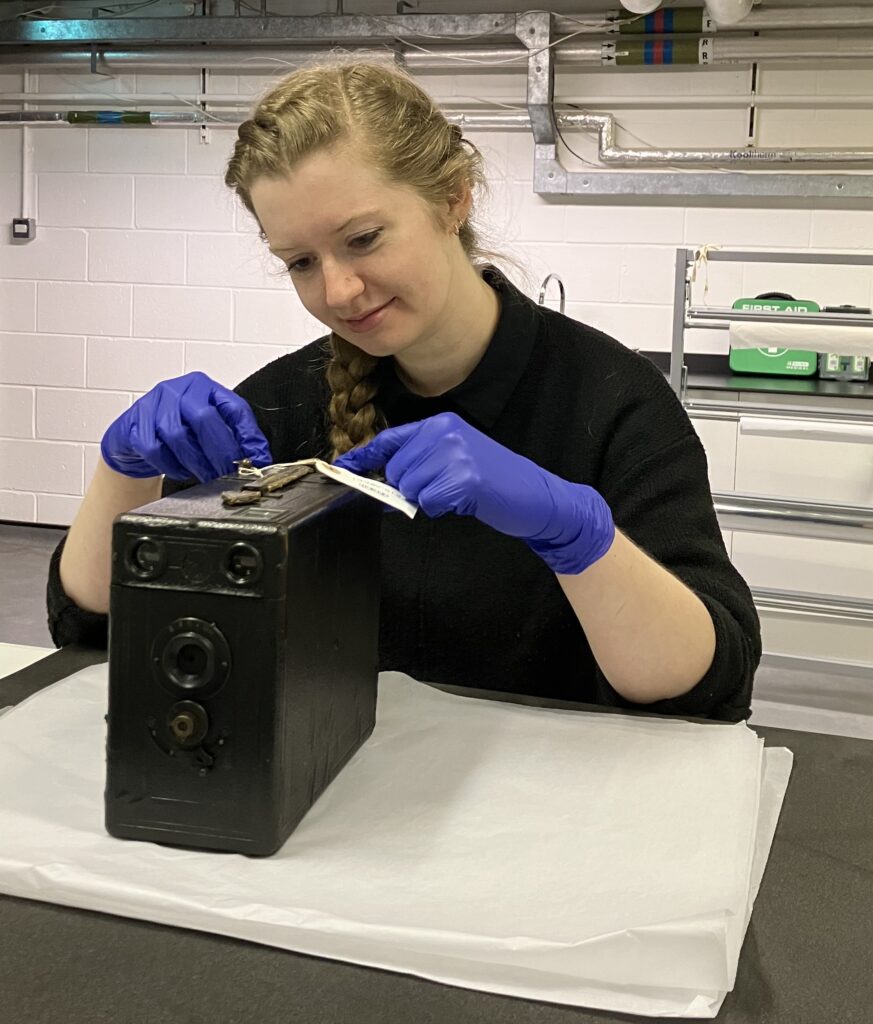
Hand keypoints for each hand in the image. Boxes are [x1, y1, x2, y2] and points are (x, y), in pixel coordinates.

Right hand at [100, 371, 272, 481]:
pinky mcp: (134, 423)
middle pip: (204, 418)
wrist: (134, 436)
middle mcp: (179, 390)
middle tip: (229, 473)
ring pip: (178, 435)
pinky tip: (180, 470)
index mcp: (204, 387)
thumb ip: (232, 438)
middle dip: (221, 452)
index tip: (257, 459)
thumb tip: (258, 459)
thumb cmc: (175, 430)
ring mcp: (154, 404)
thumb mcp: (206, 429)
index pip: (234, 407)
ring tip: (206, 475)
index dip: (249, 435)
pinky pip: (154, 449)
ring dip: (196, 462)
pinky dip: (171, 466)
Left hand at [334, 412, 614, 574]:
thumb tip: (380, 480)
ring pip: (409, 486)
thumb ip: (421, 462)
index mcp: (440, 424)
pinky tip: (464, 501)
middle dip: (409, 487)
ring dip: (427, 499)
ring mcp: (455, 452)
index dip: (364, 456)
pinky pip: (429, 501)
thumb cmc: (494, 483)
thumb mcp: (456, 460)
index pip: (390, 439)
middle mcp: (445, 431)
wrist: (538, 498)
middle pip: (396, 468)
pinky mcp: (464, 477)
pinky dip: (442, 508)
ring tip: (457, 494)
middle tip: (443, 491)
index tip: (343, 468)